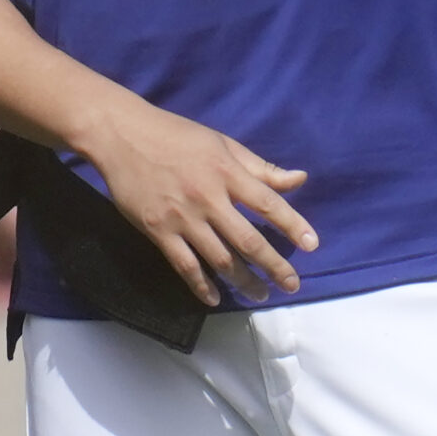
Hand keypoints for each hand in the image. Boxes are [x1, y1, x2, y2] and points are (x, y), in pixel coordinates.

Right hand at [76, 95, 317, 304]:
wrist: (123, 136)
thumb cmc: (178, 136)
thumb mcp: (224, 144)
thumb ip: (261, 168)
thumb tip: (300, 179)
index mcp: (228, 173)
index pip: (268, 204)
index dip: (292, 225)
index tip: (312, 245)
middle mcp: (208, 198)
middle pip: (248, 240)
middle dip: (274, 265)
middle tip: (292, 284)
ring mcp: (182, 218)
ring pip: (219, 259)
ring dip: (243, 281)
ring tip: (261, 294)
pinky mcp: (158, 232)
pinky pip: (185, 266)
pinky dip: (201, 286)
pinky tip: (215, 299)